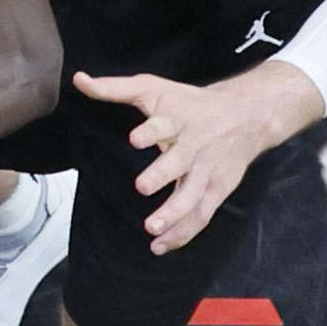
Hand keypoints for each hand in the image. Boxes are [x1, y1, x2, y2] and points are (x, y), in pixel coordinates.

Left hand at [75, 65, 310, 253]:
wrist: (248, 113)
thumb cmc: (189, 103)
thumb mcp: (154, 88)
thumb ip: (115, 88)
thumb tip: (79, 80)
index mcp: (179, 119)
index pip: (165, 124)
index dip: (151, 131)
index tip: (136, 138)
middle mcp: (195, 145)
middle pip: (180, 161)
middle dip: (163, 173)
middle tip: (142, 186)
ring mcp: (208, 169)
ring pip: (194, 194)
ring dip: (175, 213)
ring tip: (152, 229)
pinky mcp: (218, 187)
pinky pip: (203, 214)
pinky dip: (184, 232)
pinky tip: (162, 245)